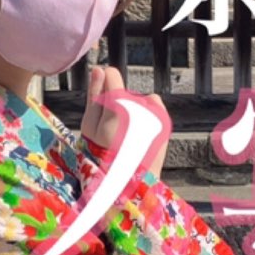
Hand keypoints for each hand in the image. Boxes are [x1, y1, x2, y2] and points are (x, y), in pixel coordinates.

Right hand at [81, 65, 169, 180]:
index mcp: (117, 107)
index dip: (104, 84)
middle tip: (111, 131)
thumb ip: (94, 96)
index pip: (112, 75)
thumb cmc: (101, 157)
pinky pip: (155, 107)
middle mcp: (140, 107)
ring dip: (133, 111)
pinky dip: (149, 115)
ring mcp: (155, 115)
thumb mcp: (89, 127)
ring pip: (140, 100)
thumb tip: (99, 69)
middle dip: (117, 105)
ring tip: (126, 135)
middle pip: (125, 93)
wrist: (127, 185)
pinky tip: (140, 133)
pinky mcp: (165, 124)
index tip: (103, 98)